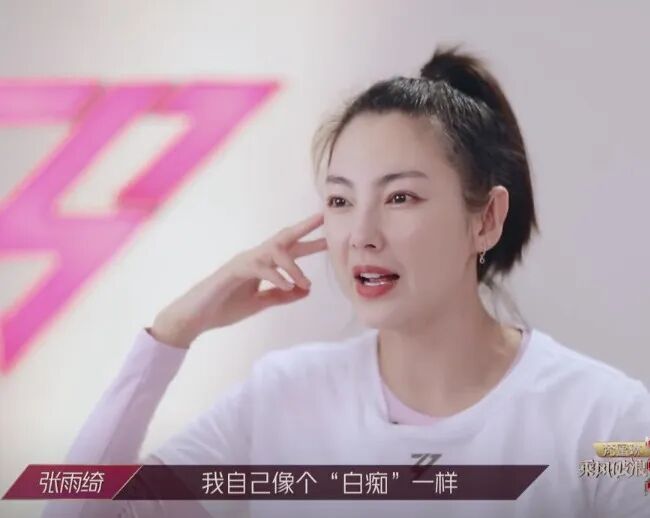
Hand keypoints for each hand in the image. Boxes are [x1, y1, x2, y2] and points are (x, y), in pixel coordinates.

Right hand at [150, 212, 326, 347]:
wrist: (194, 318)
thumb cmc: (224, 308)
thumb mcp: (260, 303)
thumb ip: (282, 296)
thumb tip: (308, 290)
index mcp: (261, 265)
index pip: (289, 251)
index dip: (310, 245)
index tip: (330, 240)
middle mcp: (254, 258)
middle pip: (283, 238)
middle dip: (304, 228)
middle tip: (324, 218)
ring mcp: (243, 262)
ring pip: (274, 251)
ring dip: (293, 265)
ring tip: (305, 282)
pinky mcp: (233, 271)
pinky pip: (259, 268)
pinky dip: (276, 276)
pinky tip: (287, 286)